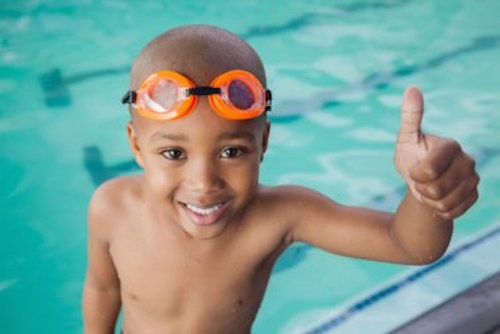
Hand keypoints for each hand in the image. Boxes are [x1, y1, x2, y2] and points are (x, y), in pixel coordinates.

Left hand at [394, 86, 478, 219]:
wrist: (422, 183)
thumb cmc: (411, 157)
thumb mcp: (406, 138)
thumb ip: (410, 116)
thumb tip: (412, 88)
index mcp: (451, 145)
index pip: (430, 169)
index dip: (416, 175)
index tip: (412, 171)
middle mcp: (467, 161)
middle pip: (437, 188)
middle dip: (421, 188)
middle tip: (419, 181)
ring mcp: (474, 179)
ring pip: (444, 202)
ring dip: (428, 200)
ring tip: (427, 190)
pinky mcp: (474, 195)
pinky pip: (452, 211)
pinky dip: (438, 210)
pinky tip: (436, 200)